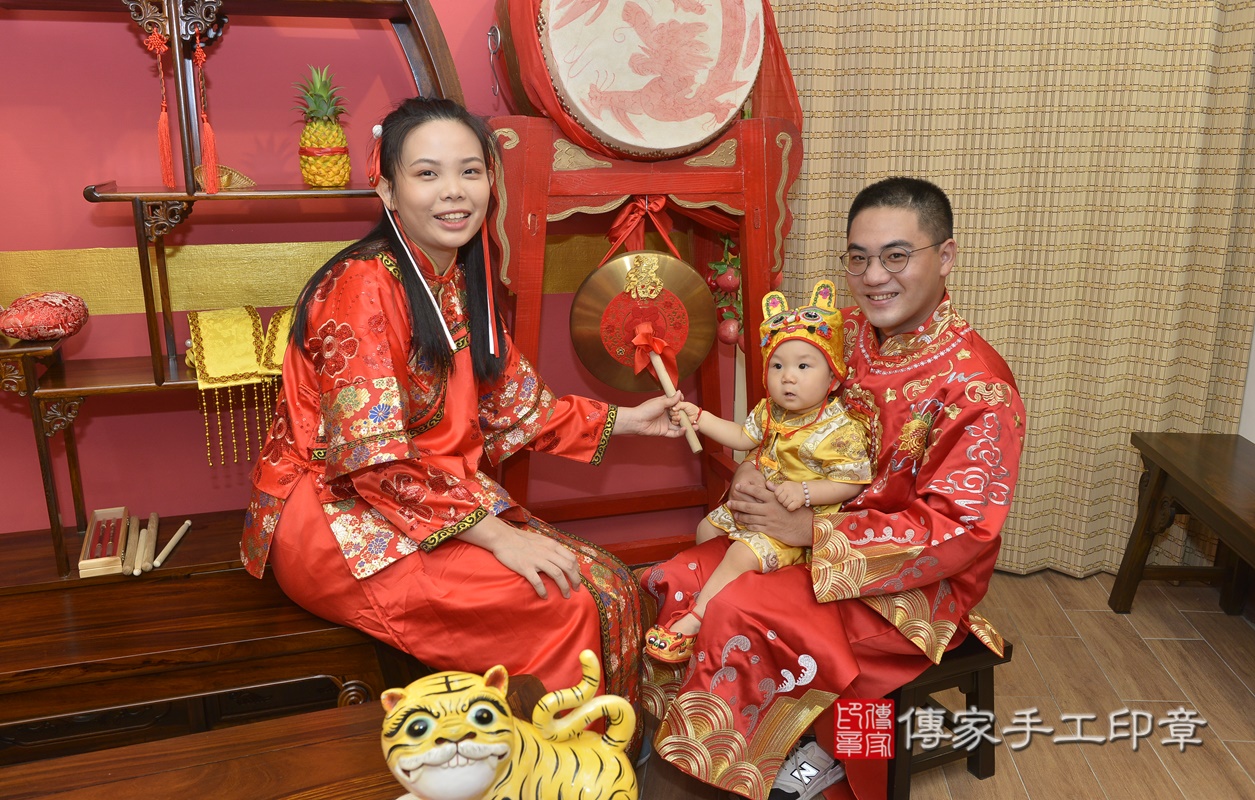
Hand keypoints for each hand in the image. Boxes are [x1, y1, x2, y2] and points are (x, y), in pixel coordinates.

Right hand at [461, 516, 582, 598]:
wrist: (503, 537)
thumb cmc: (521, 539)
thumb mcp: (541, 540)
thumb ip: (551, 548)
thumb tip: (561, 558)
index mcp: (552, 545)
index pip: (571, 558)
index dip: (577, 570)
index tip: (577, 578)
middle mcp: (547, 552)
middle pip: (568, 567)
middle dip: (575, 580)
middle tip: (576, 590)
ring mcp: (536, 560)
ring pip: (557, 574)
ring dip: (564, 587)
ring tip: (566, 596)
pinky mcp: (525, 567)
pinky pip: (538, 581)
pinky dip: (543, 590)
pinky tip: (545, 596)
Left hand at [614, 393, 683, 436]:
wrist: (637, 421)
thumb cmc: (646, 409)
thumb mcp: (661, 402)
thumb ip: (672, 400)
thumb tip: (680, 392)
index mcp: (665, 405)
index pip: (677, 404)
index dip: (682, 404)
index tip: (685, 403)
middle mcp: (666, 414)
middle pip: (680, 415)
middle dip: (685, 416)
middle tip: (687, 415)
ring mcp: (666, 423)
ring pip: (679, 425)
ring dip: (686, 425)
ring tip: (693, 425)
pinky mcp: (664, 431)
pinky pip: (674, 433)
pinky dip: (680, 432)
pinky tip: (685, 429)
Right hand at [671, 400, 699, 428]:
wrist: (696, 416)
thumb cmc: (692, 409)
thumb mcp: (686, 404)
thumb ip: (679, 404)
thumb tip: (673, 408)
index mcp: (677, 406)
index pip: (671, 406)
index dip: (671, 407)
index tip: (674, 409)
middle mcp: (675, 411)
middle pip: (670, 412)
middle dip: (673, 413)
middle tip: (678, 413)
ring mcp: (676, 417)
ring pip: (671, 417)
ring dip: (675, 417)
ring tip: (679, 417)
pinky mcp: (677, 422)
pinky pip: (674, 422)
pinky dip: (675, 422)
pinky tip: (679, 421)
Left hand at [726, 462, 812, 546]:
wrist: (807, 528)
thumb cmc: (800, 512)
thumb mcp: (789, 498)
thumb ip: (776, 491)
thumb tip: (767, 483)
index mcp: (774, 499)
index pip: (756, 491)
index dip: (745, 488)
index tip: (737, 486)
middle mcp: (769, 509)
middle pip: (748, 505)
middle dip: (737, 503)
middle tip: (729, 502)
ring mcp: (768, 520)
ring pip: (749, 518)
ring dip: (740, 516)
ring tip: (735, 515)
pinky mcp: (769, 531)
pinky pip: (755, 527)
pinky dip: (748, 526)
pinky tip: (744, 525)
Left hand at [773, 481, 804, 511]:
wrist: (807, 491)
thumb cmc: (793, 489)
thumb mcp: (785, 486)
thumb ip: (775, 487)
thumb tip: (766, 483)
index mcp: (784, 485)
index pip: (776, 494)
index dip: (778, 496)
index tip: (783, 496)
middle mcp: (789, 489)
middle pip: (780, 499)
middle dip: (782, 501)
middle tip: (787, 500)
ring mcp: (793, 495)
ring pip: (784, 504)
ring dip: (787, 505)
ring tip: (790, 502)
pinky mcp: (798, 501)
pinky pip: (790, 508)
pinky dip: (791, 508)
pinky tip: (793, 505)